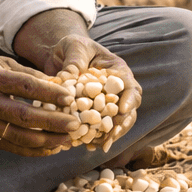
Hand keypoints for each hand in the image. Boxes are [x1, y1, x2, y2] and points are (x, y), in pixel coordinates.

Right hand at [0, 54, 77, 156]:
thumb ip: (26, 74)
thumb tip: (56, 84)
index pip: (26, 87)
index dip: (50, 93)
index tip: (69, 98)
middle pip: (25, 116)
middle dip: (53, 122)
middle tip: (75, 124)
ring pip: (20, 136)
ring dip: (47, 140)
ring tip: (67, 140)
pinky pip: (11, 146)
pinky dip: (32, 150)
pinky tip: (49, 148)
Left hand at [36, 35, 142, 152]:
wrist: (62, 55)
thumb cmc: (72, 46)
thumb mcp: (74, 47)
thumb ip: (74, 61)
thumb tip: (66, 77)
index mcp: (117, 71)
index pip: (130, 87)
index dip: (129, 100)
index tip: (122, 110)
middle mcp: (116, 89)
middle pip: (128, 110)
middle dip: (122, 124)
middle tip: (111, 134)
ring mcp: (106, 103)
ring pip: (116, 122)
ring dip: (111, 135)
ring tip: (101, 145)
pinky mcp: (93, 113)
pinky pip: (98, 128)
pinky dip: (94, 137)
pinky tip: (87, 145)